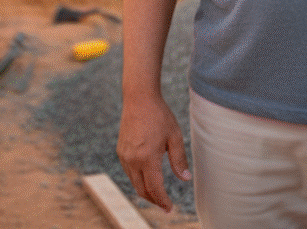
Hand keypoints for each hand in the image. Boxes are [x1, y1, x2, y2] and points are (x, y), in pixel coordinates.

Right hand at [117, 95, 190, 211]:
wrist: (139, 98)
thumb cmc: (160, 115)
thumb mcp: (175, 136)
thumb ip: (179, 159)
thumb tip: (185, 179)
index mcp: (148, 158)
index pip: (155, 188)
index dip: (163, 201)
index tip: (170, 208)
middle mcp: (133, 160)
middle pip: (142, 190)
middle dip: (154, 200)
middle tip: (164, 204)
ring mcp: (124, 156)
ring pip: (134, 182)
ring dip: (145, 190)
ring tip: (157, 192)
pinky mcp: (120, 151)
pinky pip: (129, 171)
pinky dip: (138, 178)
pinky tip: (147, 175)